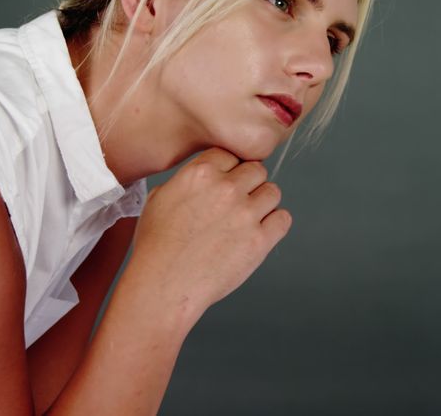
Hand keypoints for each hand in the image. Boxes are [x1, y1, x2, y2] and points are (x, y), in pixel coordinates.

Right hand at [130, 147, 291, 311]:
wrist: (164, 286)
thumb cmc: (157, 248)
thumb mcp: (159, 198)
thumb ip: (188, 179)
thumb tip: (205, 174)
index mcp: (200, 174)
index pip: (231, 154)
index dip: (230, 169)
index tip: (227, 182)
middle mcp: (226, 189)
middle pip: (256, 170)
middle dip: (249, 184)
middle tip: (237, 204)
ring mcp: (245, 214)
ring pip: (273, 192)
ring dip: (263, 203)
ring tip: (245, 220)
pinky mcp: (260, 240)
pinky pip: (283, 219)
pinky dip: (274, 224)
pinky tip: (259, 233)